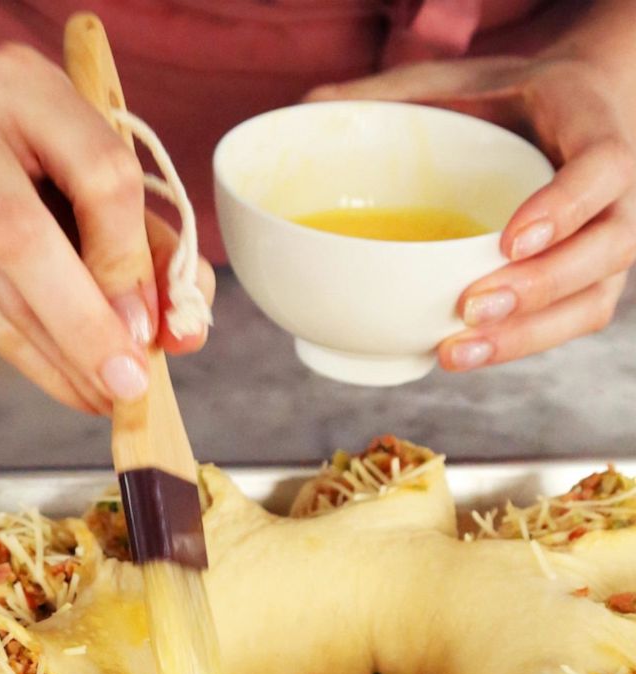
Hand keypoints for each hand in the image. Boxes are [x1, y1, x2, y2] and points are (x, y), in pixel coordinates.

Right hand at [0, 43, 212, 412]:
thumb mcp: (73, 183)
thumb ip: (141, 244)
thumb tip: (185, 329)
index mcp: (23, 84)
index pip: (99, 170)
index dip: (130, 259)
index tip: (151, 324)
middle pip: (27, 235)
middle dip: (88, 322)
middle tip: (130, 381)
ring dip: (63, 356)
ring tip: (105, 394)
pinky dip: (29, 361)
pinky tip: (63, 382)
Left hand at [308, 56, 634, 370]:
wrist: (554, 116)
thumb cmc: (503, 100)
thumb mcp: (457, 78)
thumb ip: (396, 90)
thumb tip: (310, 104)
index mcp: (587, 126)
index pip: (604, 166)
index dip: (565, 206)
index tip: (509, 239)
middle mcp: (613, 191)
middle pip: (609, 247)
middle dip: (543, 285)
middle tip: (472, 307)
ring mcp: (603, 241)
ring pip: (592, 299)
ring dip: (528, 334)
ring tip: (456, 350)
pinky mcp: (585, 280)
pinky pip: (570, 320)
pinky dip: (520, 344)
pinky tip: (463, 353)